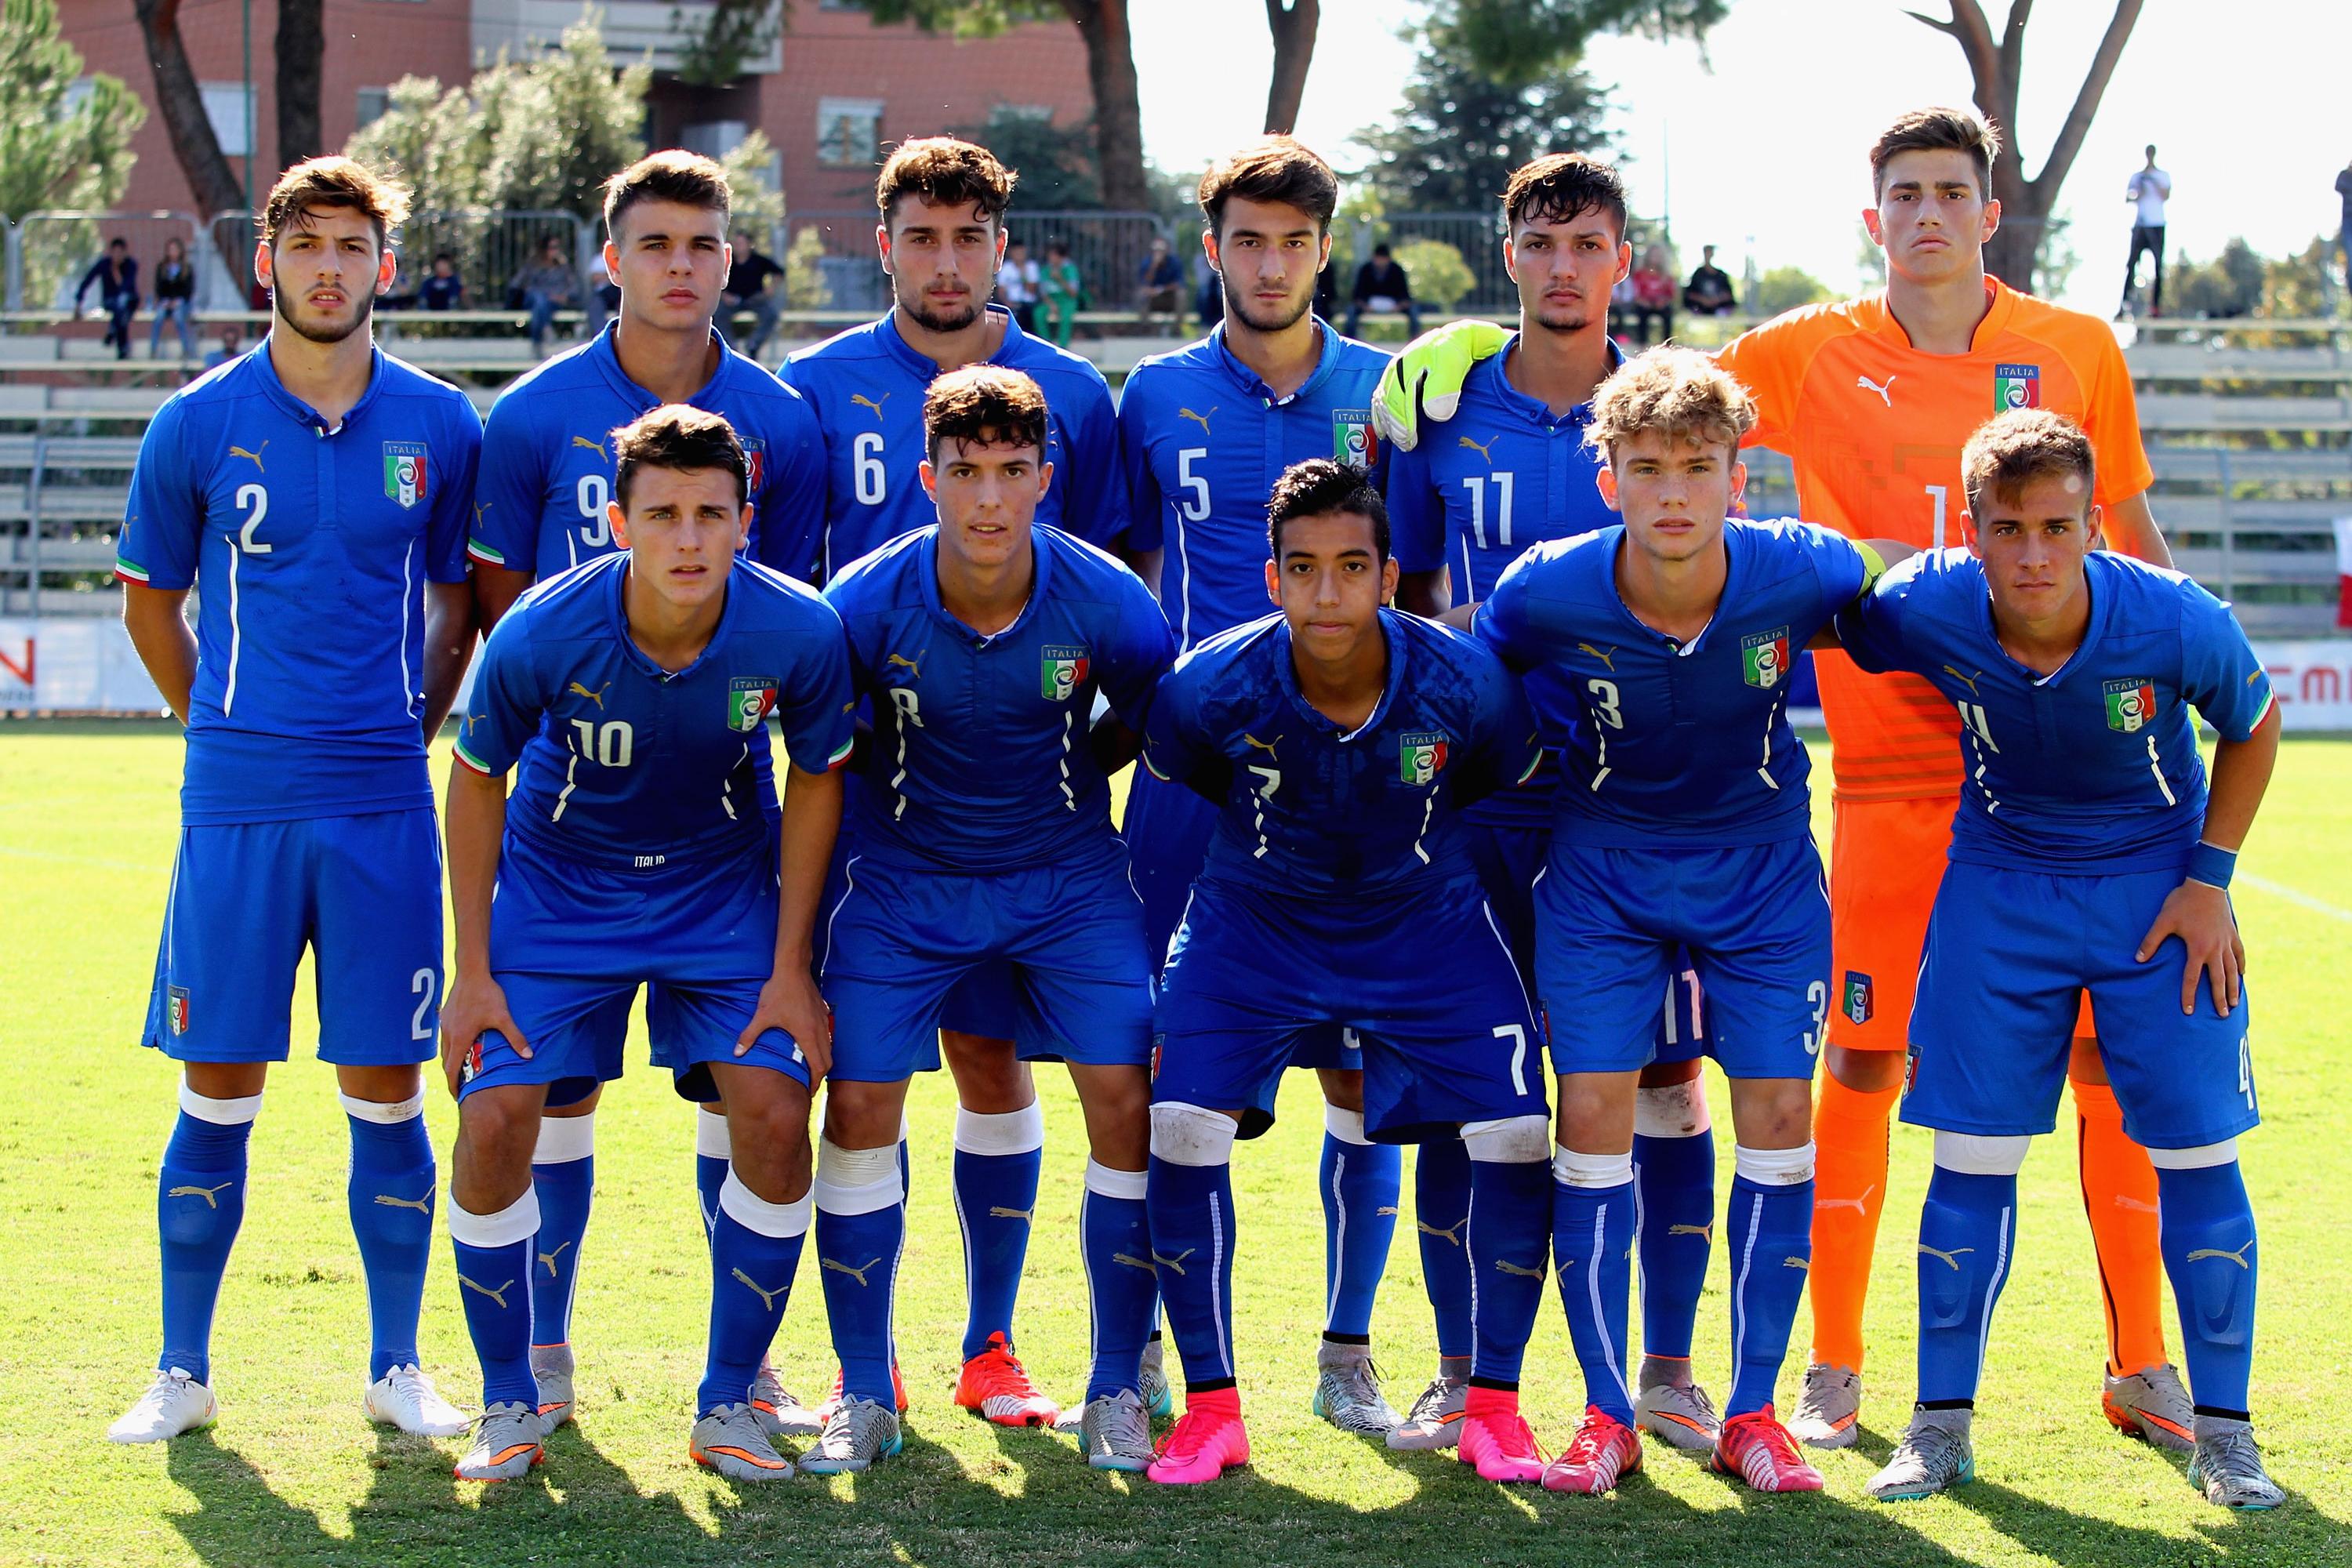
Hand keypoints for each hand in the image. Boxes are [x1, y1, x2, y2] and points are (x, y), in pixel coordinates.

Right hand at [438, 969, 526, 1096]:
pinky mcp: (445, 1016)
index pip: (452, 1070)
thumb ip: (515, 1037)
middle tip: (462, 1087)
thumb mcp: (503, 1017)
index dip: (454, 1086)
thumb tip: (529, 1056)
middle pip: (446, 1063)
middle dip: (453, 1076)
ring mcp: (444, 1025)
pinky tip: (462, 1045)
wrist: (472, 972)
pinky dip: (451, 1048)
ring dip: (452, 1062)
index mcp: (459, 1039)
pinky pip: (445, 1038)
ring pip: (444, 1050)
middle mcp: (447, 1034)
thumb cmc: (487, 994)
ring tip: (462, 1070)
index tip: (459, 1097)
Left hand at [739, 964, 831, 1084]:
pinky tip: (811, 1043)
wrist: (793, 968)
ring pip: (829, 1048)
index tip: (808, 1092)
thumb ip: (750, 1036)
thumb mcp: (762, 1016)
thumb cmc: (779, 992)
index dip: (815, 1083)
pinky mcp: (823, 1012)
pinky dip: (823, 1045)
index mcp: (808, 1036)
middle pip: (828, 1061)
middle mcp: (820, 1031)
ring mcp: (824, 1021)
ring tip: (811, 1068)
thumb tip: (737, 1052)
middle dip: (820, 1076)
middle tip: (810, 1085)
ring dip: (822, 1060)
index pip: (819, 1067)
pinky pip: (827, 1034)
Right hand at [1371, 318, 1508, 451]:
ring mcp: (1396, 369)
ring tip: (1397, 441)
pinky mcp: (1396, 373)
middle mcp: (1399, 364)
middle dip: (1396, 426)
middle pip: (1391, 400)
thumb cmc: (1460, 352)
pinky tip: (1383, 429)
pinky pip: (1382, 396)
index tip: (1411, 441)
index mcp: (1411, 361)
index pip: (1402, 397)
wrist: (1461, 337)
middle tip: (1405, 445)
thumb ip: (1444, 388)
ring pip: (1385, 400)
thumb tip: (1433, 415)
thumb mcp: (1454, 366)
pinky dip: (1382, 414)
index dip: (1405, 421)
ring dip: (1389, 422)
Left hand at [2136, 879, 2241, 1016]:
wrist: (2206, 883)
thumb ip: (2151, 941)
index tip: (2189, 1012)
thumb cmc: (2182, 902)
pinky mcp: (2233, 934)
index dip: (2189, 996)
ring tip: (2234, 1003)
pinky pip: (2239, 954)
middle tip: (2222, 1016)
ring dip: (2233, 988)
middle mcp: (2215, 949)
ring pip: (2232, 970)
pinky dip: (2241, 966)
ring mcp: (2226, 942)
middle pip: (2218, 980)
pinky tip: (2242, 976)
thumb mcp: (2163, 921)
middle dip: (2218, 999)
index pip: (2191, 979)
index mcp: (2197, 948)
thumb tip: (2138, 959)